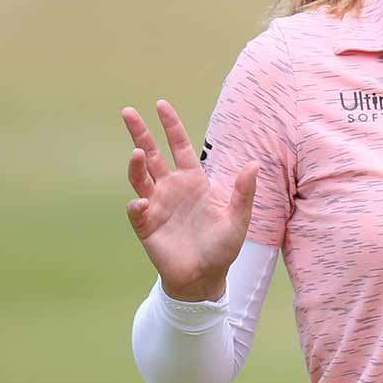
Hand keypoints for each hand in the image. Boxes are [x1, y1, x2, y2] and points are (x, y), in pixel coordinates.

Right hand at [120, 99, 258, 301]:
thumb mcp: (238, 219)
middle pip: (151, 154)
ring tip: (137, 153)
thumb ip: (243, 192)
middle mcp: (171, 188)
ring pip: (140, 178)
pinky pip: (137, 211)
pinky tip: (141, 202)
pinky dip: (136, 206)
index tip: (161, 104)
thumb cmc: (222, 247)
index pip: (178, 145)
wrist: (205, 278)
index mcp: (193, 181)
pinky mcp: (146, 226)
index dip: (170, 125)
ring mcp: (156, 206)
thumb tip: (254, 165)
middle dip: (139, 133)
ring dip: (136, 165)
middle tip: (128, 112)